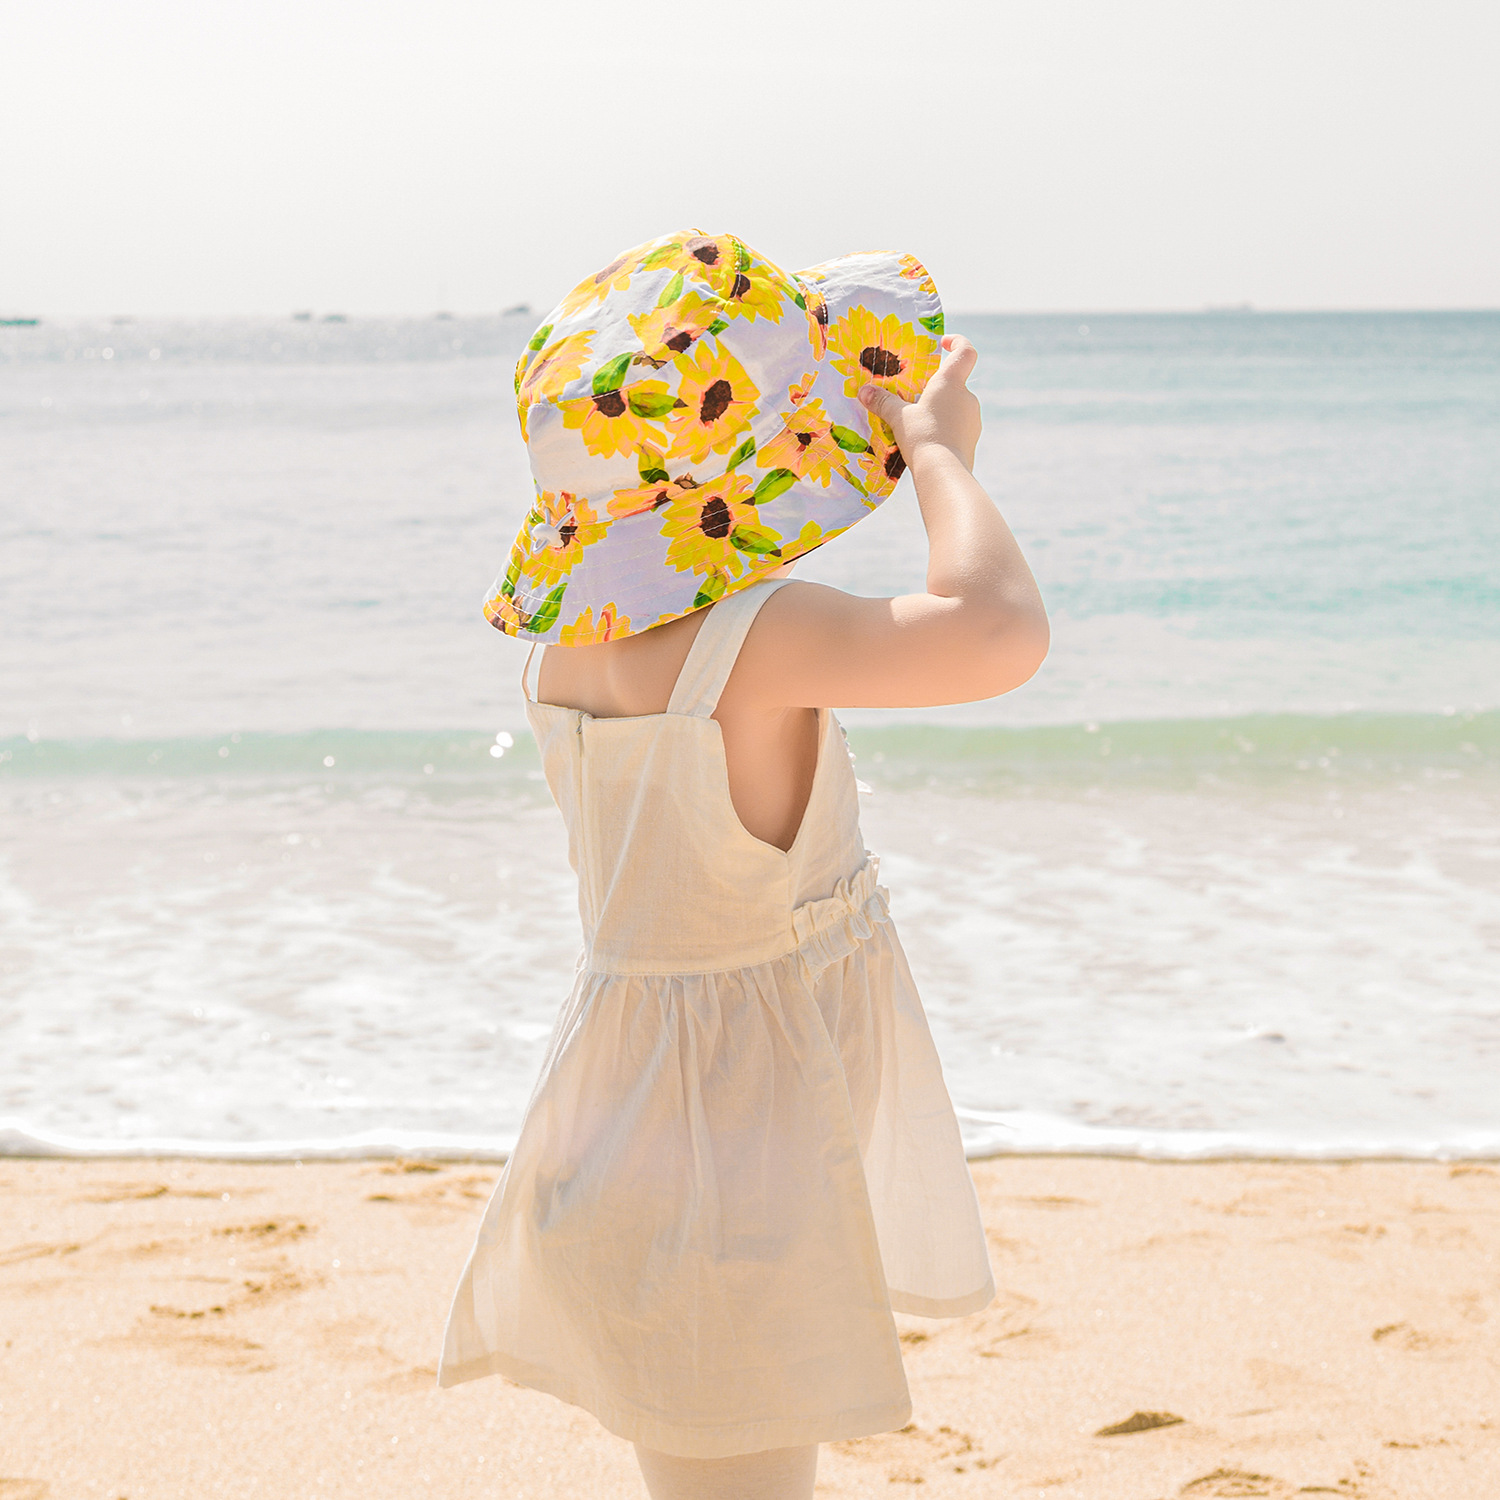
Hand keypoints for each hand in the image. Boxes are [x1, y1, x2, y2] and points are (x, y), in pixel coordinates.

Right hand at [859, 333, 980, 472]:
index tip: (944, 343)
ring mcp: (973, 419)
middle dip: (936, 387)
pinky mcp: (972, 440)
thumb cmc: (922, 435)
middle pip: (955, 383)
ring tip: (918, 422)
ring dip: (940, 409)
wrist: (943, 472)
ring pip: (956, 406)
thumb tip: (863, 391)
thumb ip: (883, 402)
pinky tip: (928, 440)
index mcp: (951, 383)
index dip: (957, 342)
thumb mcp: (899, 417)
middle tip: (915, 395)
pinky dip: (945, 428)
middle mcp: (967, 397)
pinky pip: (958, 427)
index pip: (965, 352)